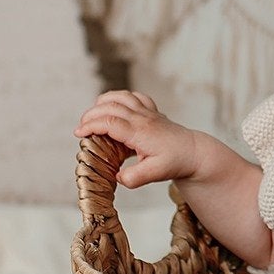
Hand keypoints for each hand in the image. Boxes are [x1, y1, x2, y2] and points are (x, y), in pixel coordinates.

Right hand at [74, 91, 205, 188]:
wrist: (194, 152)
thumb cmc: (175, 162)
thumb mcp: (155, 174)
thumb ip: (135, 177)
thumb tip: (118, 177)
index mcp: (139, 132)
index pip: (109, 122)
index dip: (91, 126)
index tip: (79, 134)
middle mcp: (142, 118)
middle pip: (110, 106)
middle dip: (91, 115)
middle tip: (81, 129)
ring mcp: (147, 112)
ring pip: (121, 96)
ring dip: (103, 102)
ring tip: (93, 116)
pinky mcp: (152, 111)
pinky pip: (133, 96)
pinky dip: (119, 98)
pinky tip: (114, 107)